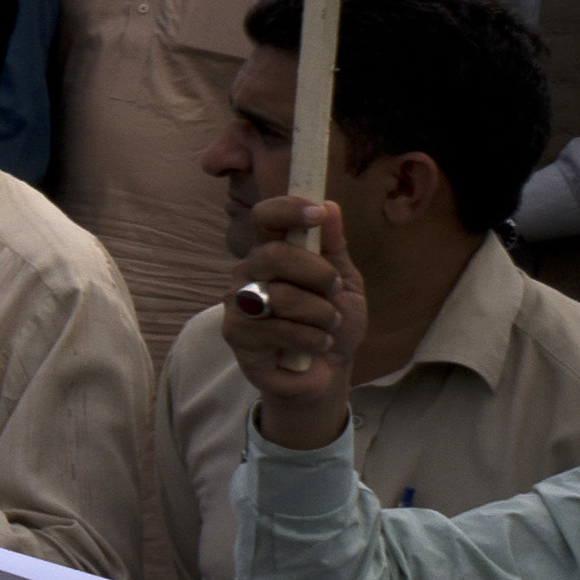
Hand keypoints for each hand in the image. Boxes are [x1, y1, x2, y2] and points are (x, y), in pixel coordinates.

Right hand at [221, 196, 363, 446]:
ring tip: (328, 327)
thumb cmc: (331, 324)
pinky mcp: (236, 333)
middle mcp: (249, 271)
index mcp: (273, 251)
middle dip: (317, 274)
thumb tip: (330, 206)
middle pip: (275, 254)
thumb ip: (333, 247)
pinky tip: (314, 345)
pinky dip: (310, 339)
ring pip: (281, 296)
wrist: (326, 372)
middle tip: (333, 291)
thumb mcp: (343, 282)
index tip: (318, 213)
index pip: (266, 217)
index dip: (289, 209)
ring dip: (320, 315)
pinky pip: (279, 329)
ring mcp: (238, 302)